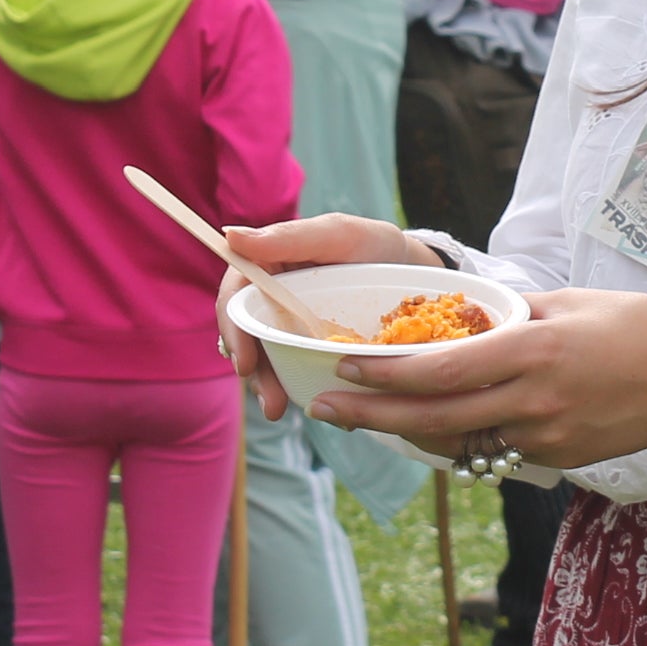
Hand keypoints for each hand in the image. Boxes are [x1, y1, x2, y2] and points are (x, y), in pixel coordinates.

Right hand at [216, 213, 441, 418]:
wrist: (414, 271)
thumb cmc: (374, 245)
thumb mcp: (339, 235)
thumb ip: (290, 237)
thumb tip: (232, 236)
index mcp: (269, 263)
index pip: (235, 296)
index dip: (233, 330)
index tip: (245, 364)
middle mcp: (273, 295)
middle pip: (247, 334)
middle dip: (254, 372)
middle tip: (272, 404)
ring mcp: (292, 322)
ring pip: (268, 356)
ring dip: (270, 387)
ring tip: (283, 410)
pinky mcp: (312, 344)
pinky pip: (296, 367)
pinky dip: (301, 387)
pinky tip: (320, 406)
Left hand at [297, 287, 646, 473]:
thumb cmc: (642, 329)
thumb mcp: (572, 303)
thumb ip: (513, 315)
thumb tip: (464, 314)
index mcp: (536, 354)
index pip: (444, 370)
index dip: (388, 372)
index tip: (345, 363)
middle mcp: (535, 402)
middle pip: (436, 416)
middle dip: (373, 413)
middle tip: (325, 406)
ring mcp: (546, 437)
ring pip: (458, 440)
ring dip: (406, 429)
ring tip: (363, 414)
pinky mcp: (557, 457)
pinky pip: (491, 448)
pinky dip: (454, 436)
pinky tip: (427, 424)